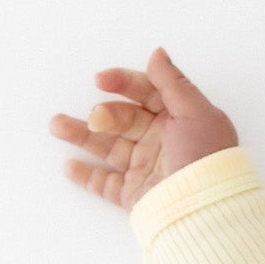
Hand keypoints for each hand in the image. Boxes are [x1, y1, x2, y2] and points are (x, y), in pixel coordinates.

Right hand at [49, 47, 237, 209]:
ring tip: (57, 126)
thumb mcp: (197, 113)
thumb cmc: (207, 159)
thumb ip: (173, 83)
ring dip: (81, 136)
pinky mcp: (135, 194)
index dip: (123, 83)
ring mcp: (146, 168)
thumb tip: (157, 53)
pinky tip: (70, 165)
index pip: (146, 93)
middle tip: (95, 119)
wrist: (207, 209)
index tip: (102, 80)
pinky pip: (106, 184)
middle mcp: (161, 142)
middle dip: (103, 114)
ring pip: (108, 147)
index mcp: (179, 119)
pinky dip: (86, 175)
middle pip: (123, 119)